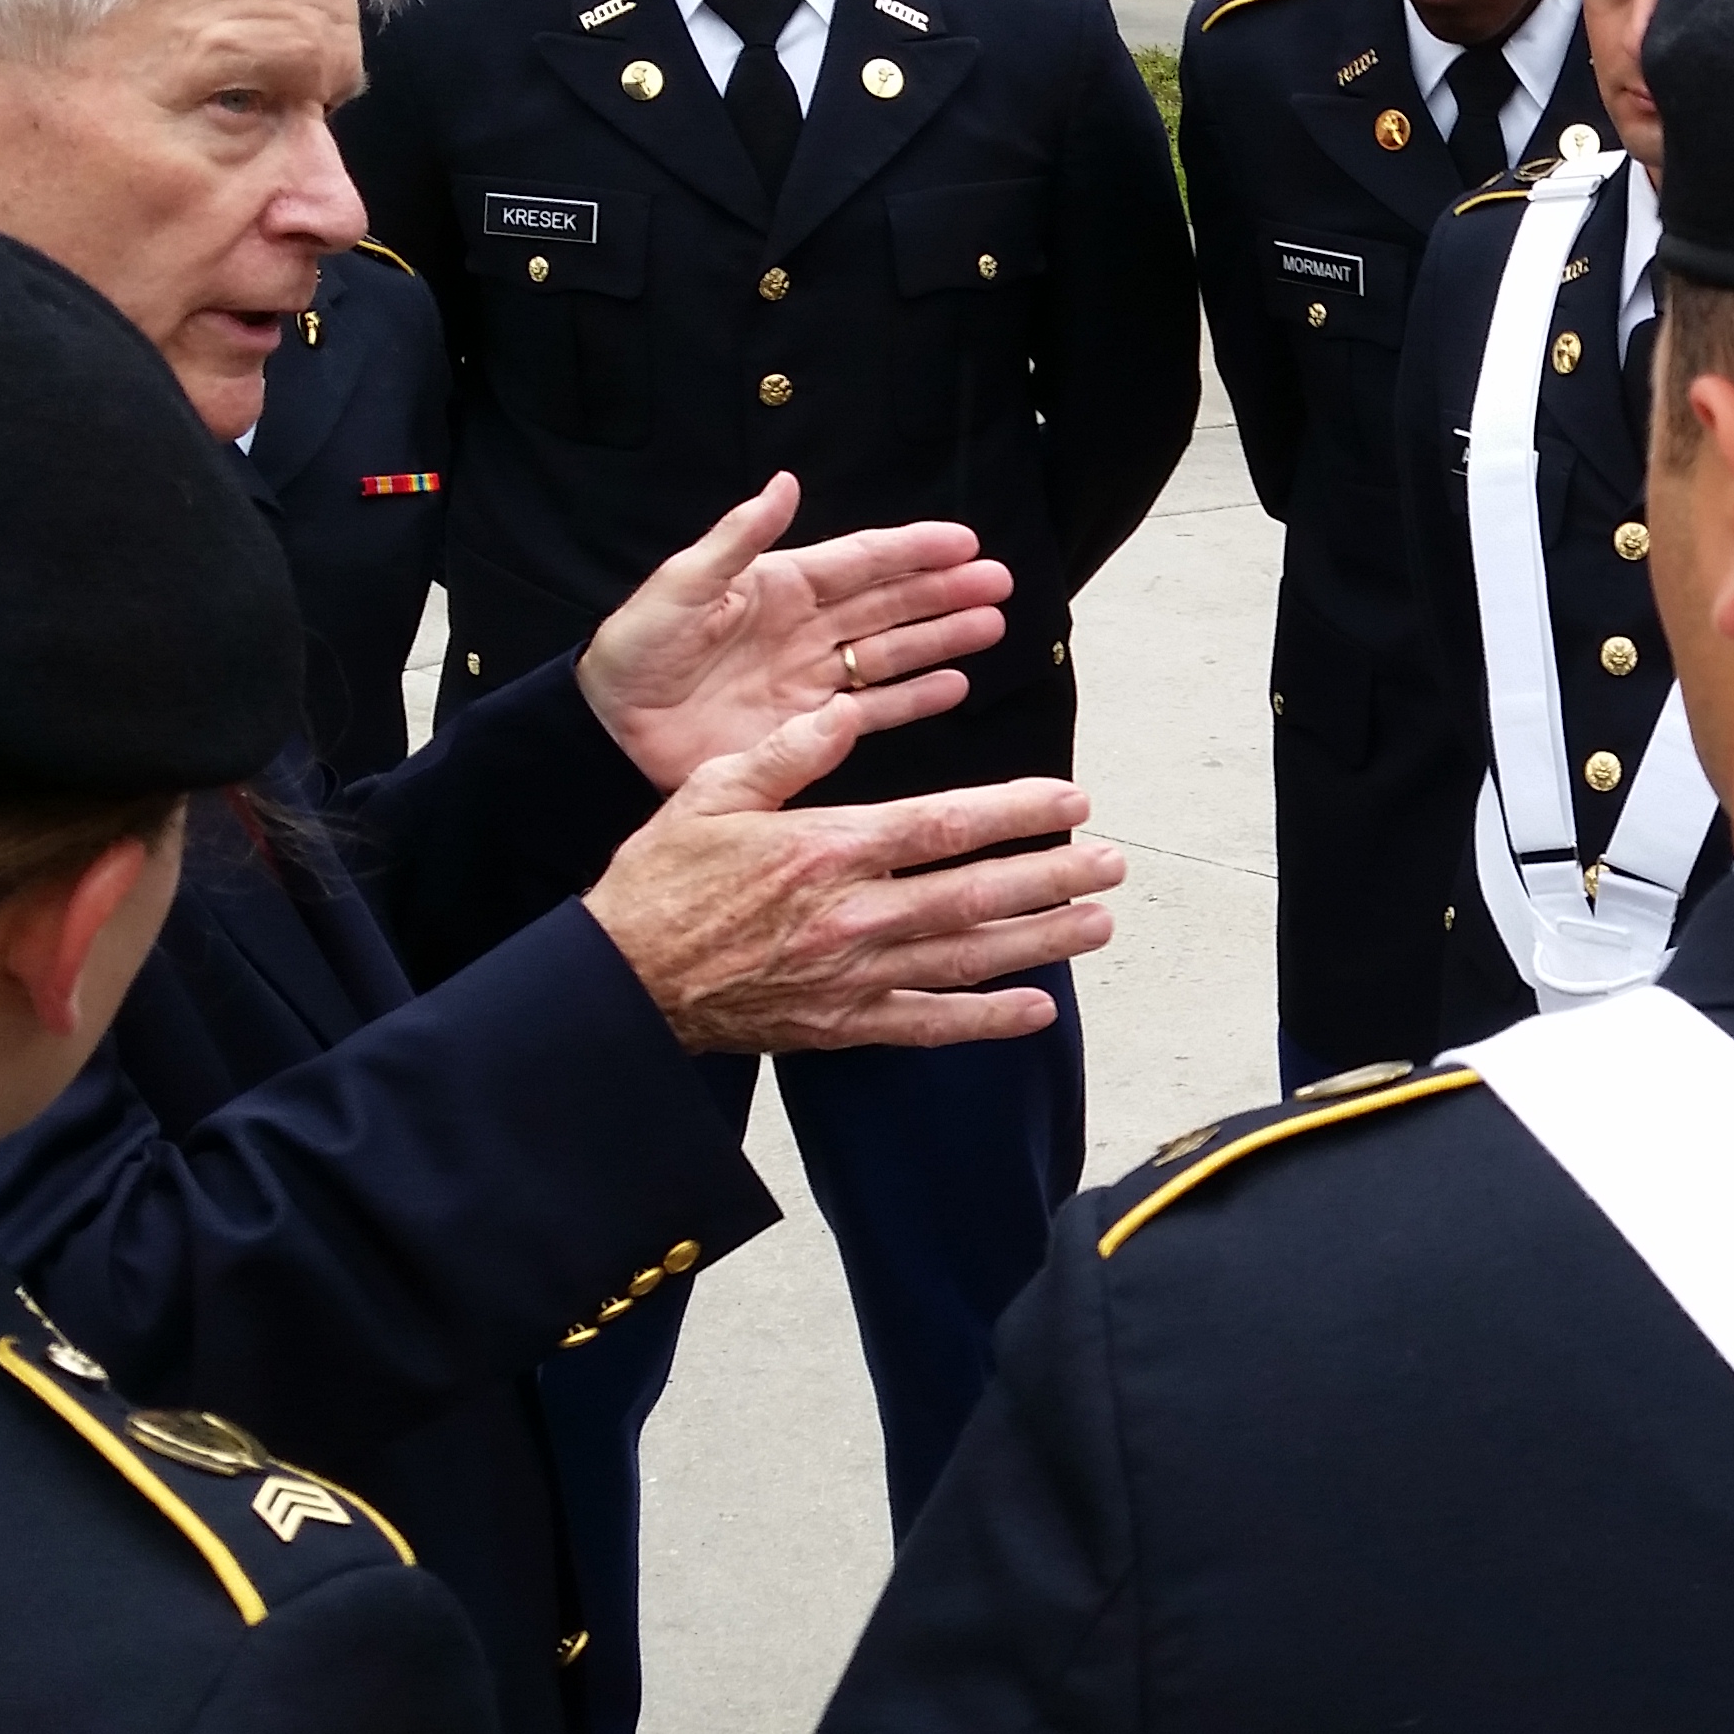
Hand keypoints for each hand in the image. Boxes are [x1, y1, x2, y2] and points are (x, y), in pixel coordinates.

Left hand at [579, 473, 1019, 792]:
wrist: (612, 730)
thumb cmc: (638, 650)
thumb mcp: (683, 585)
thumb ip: (739, 539)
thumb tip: (786, 485)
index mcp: (779, 585)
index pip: (861, 560)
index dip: (913, 549)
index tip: (964, 540)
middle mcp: (805, 628)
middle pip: (890, 604)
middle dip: (945, 591)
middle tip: (999, 581)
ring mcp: (811, 678)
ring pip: (893, 652)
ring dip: (942, 639)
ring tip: (992, 625)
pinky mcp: (808, 727)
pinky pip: (874, 709)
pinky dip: (914, 699)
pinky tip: (954, 684)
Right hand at [583, 686, 1126, 1053]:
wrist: (621, 980)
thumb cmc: (662, 879)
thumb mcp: (713, 791)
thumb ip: (791, 752)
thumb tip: (853, 709)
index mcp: (829, 848)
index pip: (947, 824)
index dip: (1019, 812)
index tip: (1072, 801)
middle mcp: (854, 914)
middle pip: (977, 892)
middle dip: (1054, 876)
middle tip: (1112, 863)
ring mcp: (854, 975)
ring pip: (969, 956)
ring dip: (1042, 939)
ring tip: (1100, 922)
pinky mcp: (843, 1023)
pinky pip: (930, 1022)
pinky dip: (988, 1018)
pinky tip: (1039, 1007)